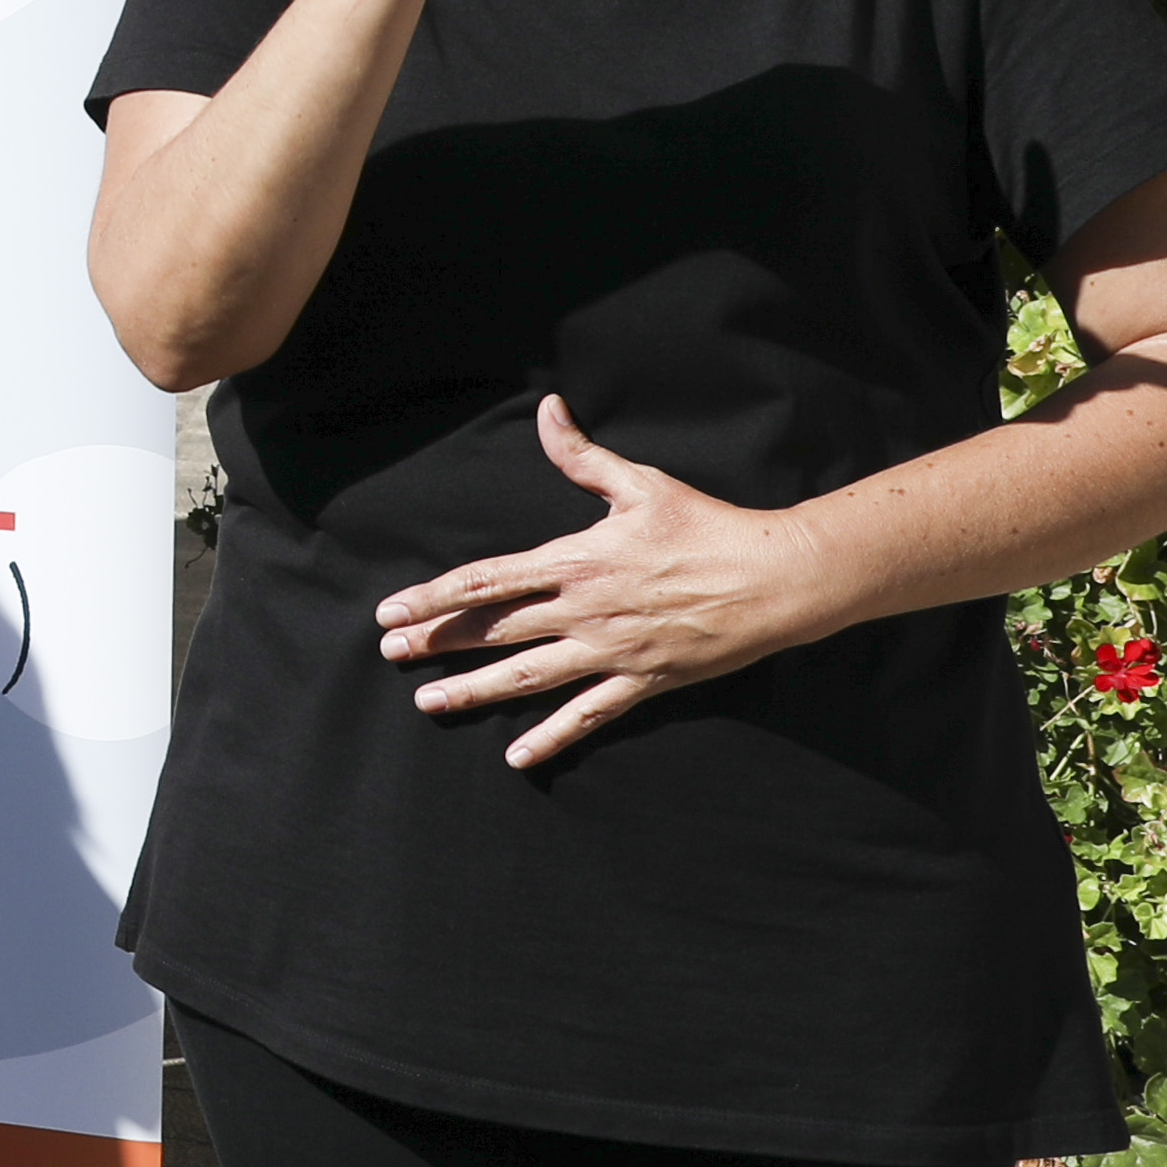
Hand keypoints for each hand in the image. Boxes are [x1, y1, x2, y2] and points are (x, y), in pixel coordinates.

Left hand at [374, 397, 846, 767]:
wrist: (775, 578)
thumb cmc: (707, 525)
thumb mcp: (640, 484)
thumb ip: (582, 456)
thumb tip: (546, 410)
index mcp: (577, 560)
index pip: (488, 580)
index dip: (435, 597)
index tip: (392, 609)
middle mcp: (585, 610)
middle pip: (495, 629)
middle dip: (438, 642)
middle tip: (391, 653)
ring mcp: (612, 650)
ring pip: (529, 677)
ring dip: (474, 691)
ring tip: (428, 702)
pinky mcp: (644, 680)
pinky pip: (588, 715)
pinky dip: (551, 736)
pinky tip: (516, 756)